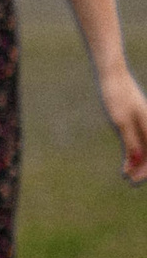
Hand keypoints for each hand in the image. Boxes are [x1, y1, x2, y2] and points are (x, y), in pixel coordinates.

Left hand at [100, 65, 146, 184]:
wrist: (113, 76)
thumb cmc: (117, 97)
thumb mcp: (121, 122)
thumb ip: (131, 141)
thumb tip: (138, 160)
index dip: (145, 169)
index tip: (135, 179)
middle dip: (143, 167)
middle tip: (131, 180)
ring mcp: (143, 122)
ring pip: (145, 147)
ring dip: (138, 162)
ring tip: (127, 174)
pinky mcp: (135, 120)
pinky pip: (138, 140)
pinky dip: (133, 152)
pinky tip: (126, 162)